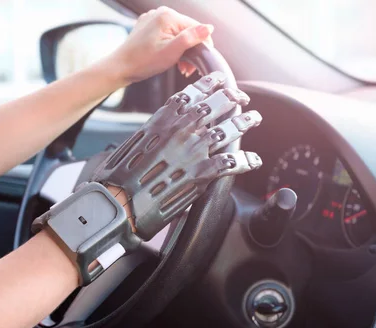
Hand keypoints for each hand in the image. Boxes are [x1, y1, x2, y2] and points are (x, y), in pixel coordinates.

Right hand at [92, 72, 262, 240]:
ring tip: (254, 118)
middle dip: (232, 97)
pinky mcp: (201, 173)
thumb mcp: (136, 142)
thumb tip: (165, 129)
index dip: (210, 83)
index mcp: (164, 119)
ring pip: (227, 129)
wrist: (121, 199)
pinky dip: (245, 160)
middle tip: (242, 96)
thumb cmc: (121, 174)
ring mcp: (193, 150)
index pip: (192, 93)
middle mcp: (181, 130)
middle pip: (215, 105)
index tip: (220, 79)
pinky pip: (230, 162)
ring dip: (244, 122)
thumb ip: (156, 132)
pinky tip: (252, 160)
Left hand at [112, 6, 213, 83]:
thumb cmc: (144, 61)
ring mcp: (153, 19)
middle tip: (187, 69)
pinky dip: (171, 46)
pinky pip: (166, 34)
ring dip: (182, 50)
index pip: (196, 27)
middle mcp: (160, 13)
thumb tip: (209, 28)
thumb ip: (191, 38)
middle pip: (187, 30)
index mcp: (168, 16)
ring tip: (179, 66)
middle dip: (190, 49)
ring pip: (177, 33)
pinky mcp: (148, 27)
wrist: (121, 67)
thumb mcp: (172, 51)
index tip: (200, 61)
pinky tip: (169, 58)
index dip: (202, 45)